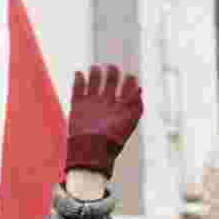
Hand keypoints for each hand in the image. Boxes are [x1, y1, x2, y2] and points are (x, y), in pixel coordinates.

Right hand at [65, 64, 142, 178]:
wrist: (91, 151)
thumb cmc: (113, 139)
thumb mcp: (129, 121)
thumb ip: (136, 104)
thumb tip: (140, 88)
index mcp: (121, 107)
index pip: (127, 87)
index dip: (129, 80)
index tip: (129, 76)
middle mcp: (107, 103)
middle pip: (111, 81)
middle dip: (112, 72)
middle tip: (111, 67)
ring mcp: (92, 103)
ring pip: (94, 82)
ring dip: (95, 73)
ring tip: (95, 68)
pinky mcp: (78, 106)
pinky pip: (78, 88)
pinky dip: (78, 80)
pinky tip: (80, 74)